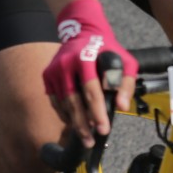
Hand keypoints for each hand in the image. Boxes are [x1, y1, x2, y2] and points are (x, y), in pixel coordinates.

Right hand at [43, 0, 137, 146]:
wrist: (82, 31)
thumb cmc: (106, 48)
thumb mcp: (124, 60)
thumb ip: (126, 82)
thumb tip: (121, 106)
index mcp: (84, 57)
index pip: (91, 91)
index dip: (98, 112)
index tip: (104, 130)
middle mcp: (65, 64)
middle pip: (74, 102)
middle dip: (83, 125)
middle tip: (91, 142)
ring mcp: (53, 70)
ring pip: (63, 104)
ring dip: (74, 122)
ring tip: (85, 136)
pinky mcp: (47, 76)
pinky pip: (55, 101)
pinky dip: (64, 114)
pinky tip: (75, 122)